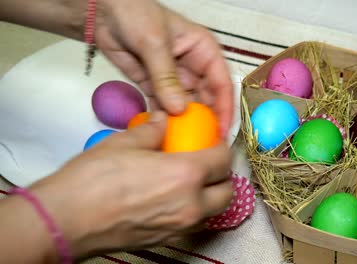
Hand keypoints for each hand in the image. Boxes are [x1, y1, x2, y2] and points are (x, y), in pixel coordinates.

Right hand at [29, 112, 233, 257]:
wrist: (65, 219)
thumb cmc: (93, 179)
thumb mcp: (124, 142)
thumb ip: (152, 130)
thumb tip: (163, 120)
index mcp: (185, 174)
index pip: (223, 160)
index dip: (220, 148)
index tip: (211, 142)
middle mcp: (190, 205)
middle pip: (227, 192)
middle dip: (222, 176)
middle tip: (205, 163)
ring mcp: (179, 227)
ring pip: (213, 212)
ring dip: (210, 196)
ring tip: (191, 182)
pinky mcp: (166, 241)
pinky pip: (192, 225)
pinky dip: (193, 211)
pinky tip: (172, 199)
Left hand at [94, 0, 233, 136]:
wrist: (103, 11)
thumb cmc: (136, 14)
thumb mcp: (154, 43)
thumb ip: (166, 77)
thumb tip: (180, 110)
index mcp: (204, 52)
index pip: (222, 83)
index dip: (225, 108)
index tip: (222, 131)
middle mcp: (194, 68)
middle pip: (207, 100)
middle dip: (206, 121)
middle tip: (202, 146)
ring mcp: (175, 80)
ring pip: (187, 107)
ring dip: (185, 125)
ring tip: (184, 145)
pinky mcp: (156, 88)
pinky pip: (164, 109)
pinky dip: (164, 122)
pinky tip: (163, 137)